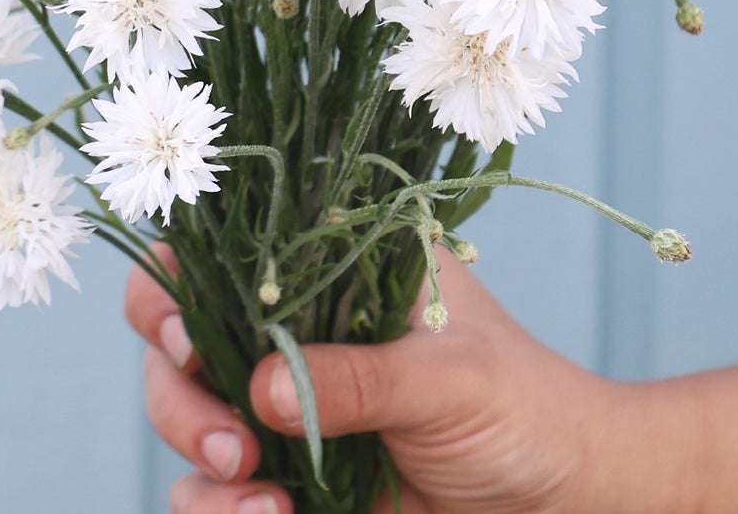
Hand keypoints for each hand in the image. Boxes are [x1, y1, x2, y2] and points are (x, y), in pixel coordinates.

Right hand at [123, 243, 643, 512]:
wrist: (558, 497)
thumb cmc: (519, 407)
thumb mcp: (449, 379)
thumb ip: (361, 379)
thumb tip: (261, 390)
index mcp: (332, 267)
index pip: (229, 250)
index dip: (181, 281)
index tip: (189, 335)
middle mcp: (294, 325)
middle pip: (180, 335)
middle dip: (180, 389)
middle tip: (230, 438)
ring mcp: (284, 400)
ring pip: (183, 414)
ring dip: (195, 454)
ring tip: (254, 493)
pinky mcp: (287, 470)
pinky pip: (214, 487)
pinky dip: (218, 506)